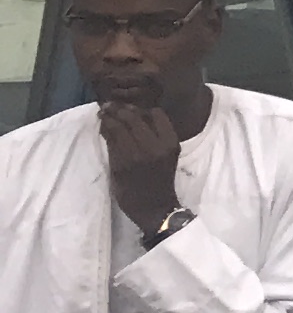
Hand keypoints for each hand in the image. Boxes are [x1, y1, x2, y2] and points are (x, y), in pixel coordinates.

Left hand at [100, 99, 182, 235]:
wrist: (154, 207)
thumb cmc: (160, 179)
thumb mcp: (166, 155)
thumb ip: (156, 137)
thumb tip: (133, 114)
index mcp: (170, 143)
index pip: (156, 113)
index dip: (142, 108)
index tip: (132, 108)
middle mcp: (155, 146)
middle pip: (134, 117)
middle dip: (119, 108)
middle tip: (109, 106)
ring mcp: (136, 154)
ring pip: (118, 126)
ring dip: (108, 117)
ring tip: (103, 114)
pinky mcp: (120, 162)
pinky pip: (110, 139)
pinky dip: (104, 130)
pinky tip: (102, 128)